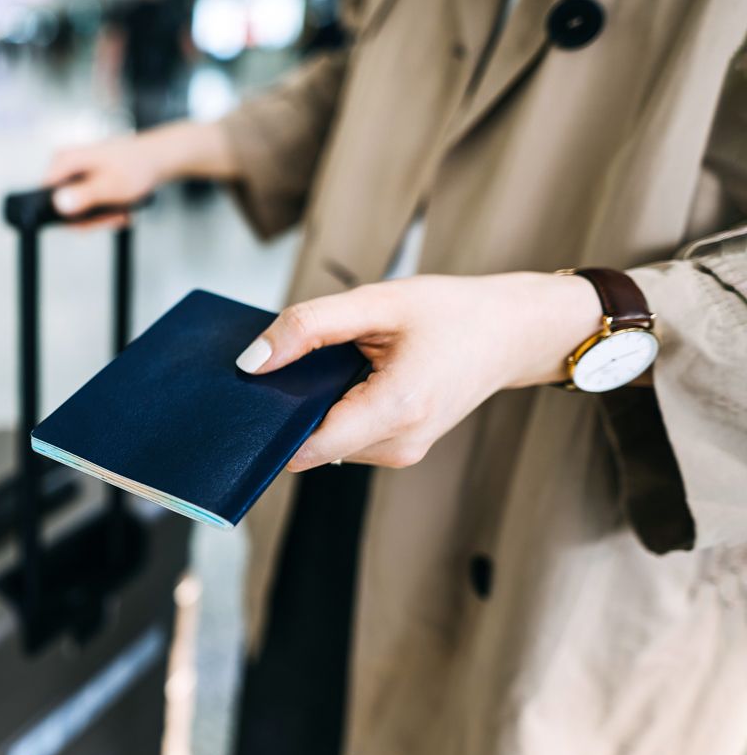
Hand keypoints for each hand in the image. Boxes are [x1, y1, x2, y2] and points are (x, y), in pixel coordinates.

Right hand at [45, 133, 157, 229]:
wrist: (156, 158)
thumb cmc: (136, 165)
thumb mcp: (110, 185)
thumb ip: (85, 195)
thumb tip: (60, 204)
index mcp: (64, 161)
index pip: (47, 200)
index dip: (71, 218)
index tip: (97, 220)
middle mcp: (64, 166)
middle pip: (64, 209)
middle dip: (92, 220)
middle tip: (115, 218)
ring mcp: (74, 174)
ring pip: (77, 211)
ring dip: (101, 218)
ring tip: (121, 214)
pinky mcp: (83, 182)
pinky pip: (86, 206)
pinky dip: (104, 212)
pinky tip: (120, 210)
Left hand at [235, 272, 603, 470]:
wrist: (515, 332)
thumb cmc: (453, 312)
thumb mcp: (378, 301)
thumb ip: (309, 326)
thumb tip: (250, 362)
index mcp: (395, 410)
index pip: (305, 446)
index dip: (267, 426)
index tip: (240, 399)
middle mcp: (397, 445)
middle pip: (310, 445)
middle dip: (285, 411)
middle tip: (271, 366)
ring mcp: (401, 453)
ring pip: (325, 442)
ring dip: (310, 408)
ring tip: (316, 361)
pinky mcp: (401, 448)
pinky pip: (346, 437)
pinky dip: (332, 410)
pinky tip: (337, 374)